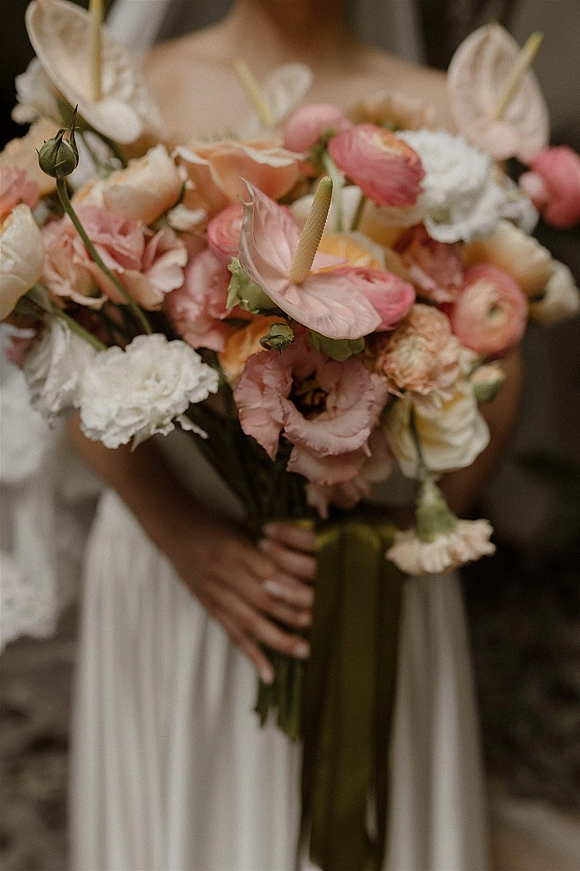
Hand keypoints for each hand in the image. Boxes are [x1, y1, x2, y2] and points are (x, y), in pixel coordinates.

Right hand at [167, 513, 315, 683]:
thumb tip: (303, 570)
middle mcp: (224, 572)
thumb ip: (267, 549)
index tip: (319, 595)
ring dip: (278, 638)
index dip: (294, 586)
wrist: (174, 529)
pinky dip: (251, 655)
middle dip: (292, 614)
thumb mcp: (242, 527)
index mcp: (236, 548)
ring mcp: (214, 592)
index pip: (270, 572)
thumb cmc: (214, 525)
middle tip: (319, 625)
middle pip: (263, 599)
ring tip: (303, 650)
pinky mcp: (208, 607)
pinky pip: (232, 634)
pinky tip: (267, 673)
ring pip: (249, 621)